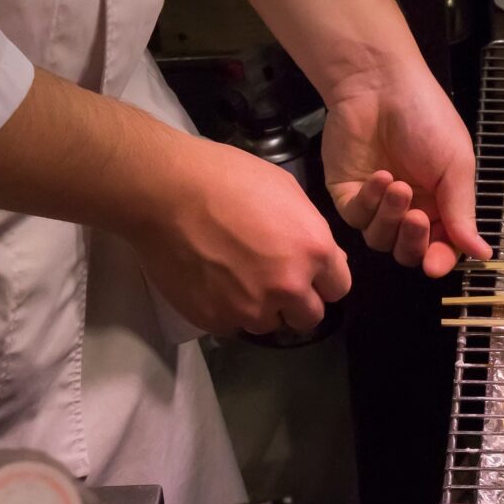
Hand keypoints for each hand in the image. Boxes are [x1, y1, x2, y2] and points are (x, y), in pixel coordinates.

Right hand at [126, 136, 352, 338]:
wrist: (165, 192)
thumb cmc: (226, 178)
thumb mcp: (286, 192)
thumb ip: (311, 232)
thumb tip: (324, 259)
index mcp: (314, 252)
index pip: (338, 289)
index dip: (321, 280)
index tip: (305, 273)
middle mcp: (288, 288)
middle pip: (309, 317)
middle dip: (295, 302)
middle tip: (270, 280)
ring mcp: (251, 309)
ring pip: (268, 324)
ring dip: (259, 308)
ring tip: (234, 277)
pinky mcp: (216, 320)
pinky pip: (231, 325)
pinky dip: (225, 310)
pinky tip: (210, 282)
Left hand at [322, 60, 488, 278]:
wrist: (380, 85)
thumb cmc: (426, 119)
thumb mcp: (455, 166)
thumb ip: (463, 213)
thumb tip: (483, 255)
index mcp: (440, 204)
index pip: (440, 247)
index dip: (438, 259)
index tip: (435, 265)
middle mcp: (408, 209)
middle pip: (407, 251)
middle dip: (413, 240)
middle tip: (417, 217)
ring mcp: (375, 203)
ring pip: (379, 239)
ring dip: (390, 216)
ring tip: (398, 185)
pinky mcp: (347, 194)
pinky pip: (357, 218)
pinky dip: (369, 201)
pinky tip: (380, 176)